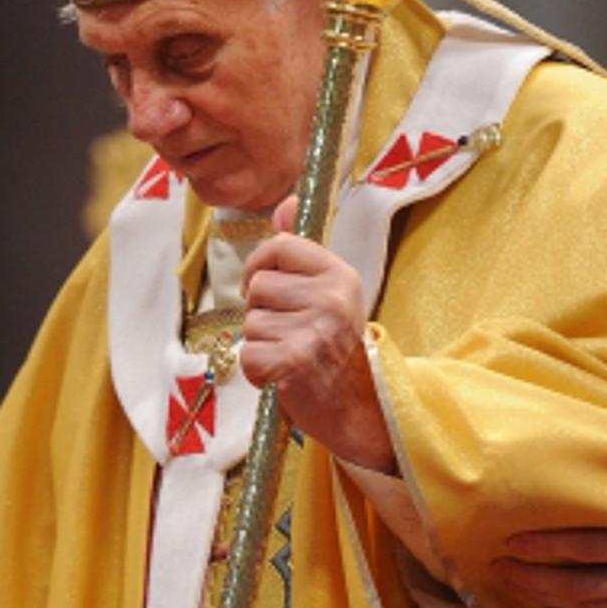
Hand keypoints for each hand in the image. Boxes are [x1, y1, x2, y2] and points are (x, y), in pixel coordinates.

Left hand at [239, 195, 392, 470]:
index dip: (260, 265)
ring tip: (290, 354)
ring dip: (261, 343)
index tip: (266, 289)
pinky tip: (281, 375)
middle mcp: (332, 298)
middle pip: (258, 285)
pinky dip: (257, 371)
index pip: (278, 245)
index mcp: (340, 274)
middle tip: (289, 332)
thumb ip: (300, 248)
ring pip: (250, 322)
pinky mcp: (294, 362)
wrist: (358, 407)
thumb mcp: (327, 290)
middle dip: (262, 311)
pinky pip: (248, 354)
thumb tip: (287, 200)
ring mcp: (315, 330)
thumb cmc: (334, 346)